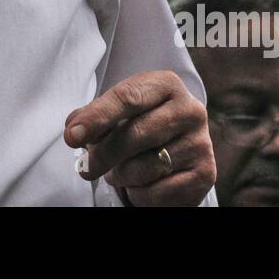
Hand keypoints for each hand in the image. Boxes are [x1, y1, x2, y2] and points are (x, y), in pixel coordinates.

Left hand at [64, 70, 215, 206]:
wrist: (178, 145)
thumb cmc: (142, 122)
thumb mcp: (118, 111)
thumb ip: (93, 116)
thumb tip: (75, 130)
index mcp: (166, 84)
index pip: (127, 98)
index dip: (97, 118)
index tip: (73, 135)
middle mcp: (190, 110)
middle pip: (136, 135)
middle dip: (104, 154)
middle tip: (86, 168)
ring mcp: (200, 142)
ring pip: (145, 167)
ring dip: (122, 175)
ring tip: (120, 171)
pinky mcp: (205, 173)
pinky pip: (158, 192)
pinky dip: (139, 194)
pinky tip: (141, 183)